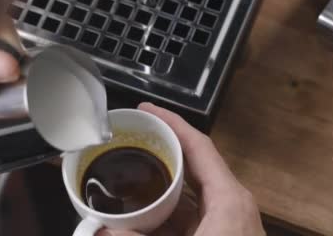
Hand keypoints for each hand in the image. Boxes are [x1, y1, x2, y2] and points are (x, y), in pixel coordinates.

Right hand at [97, 103, 265, 235]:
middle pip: (194, 165)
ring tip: (130, 177)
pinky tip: (144, 218)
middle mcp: (231, 204)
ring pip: (191, 193)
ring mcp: (228, 222)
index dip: (172, 123)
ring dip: (162, 185)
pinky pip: (191, 216)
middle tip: (130, 142)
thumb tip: (101, 232)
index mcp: (229, 198)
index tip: (147, 110)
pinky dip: (168, 213)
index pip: (199, 146)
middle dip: (160, 153)